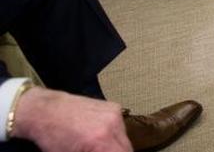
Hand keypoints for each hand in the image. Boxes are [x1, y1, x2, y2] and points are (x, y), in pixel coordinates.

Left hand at [10, 87, 130, 151]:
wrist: (44, 111)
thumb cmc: (51, 137)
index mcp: (100, 141)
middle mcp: (112, 125)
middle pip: (126, 149)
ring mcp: (114, 114)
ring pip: (124, 138)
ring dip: (115, 145)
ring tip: (97, 147)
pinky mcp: (113, 107)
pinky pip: (120, 126)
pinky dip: (112, 134)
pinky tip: (98, 134)